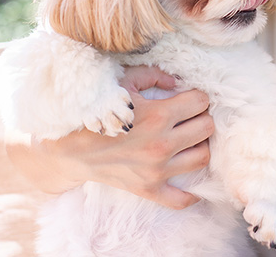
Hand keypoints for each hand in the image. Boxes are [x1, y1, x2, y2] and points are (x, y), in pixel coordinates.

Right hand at [7, 65, 213, 208]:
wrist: (68, 148)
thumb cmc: (95, 111)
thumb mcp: (120, 83)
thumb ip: (152, 75)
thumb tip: (177, 82)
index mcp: (157, 115)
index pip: (200, 102)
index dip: (197, 96)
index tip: (188, 97)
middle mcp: (161, 144)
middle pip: (207, 128)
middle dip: (201, 118)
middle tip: (189, 116)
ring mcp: (157, 170)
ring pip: (203, 158)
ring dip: (199, 146)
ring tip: (189, 140)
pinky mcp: (148, 189)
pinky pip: (180, 199)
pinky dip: (190, 193)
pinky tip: (192, 184)